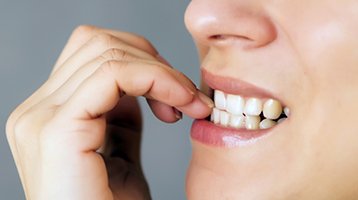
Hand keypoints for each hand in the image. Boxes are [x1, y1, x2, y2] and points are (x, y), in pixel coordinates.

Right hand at [6, 25, 212, 199]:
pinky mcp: (56, 130)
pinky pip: (113, 74)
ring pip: (107, 51)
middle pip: (98, 43)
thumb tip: (136, 84)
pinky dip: (156, 79)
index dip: (144, 62)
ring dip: (161, 71)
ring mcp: (40, 118)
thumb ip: (120, 114)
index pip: (93, 52)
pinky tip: (179, 104)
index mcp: (50, 114)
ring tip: (186, 104)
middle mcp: (36, 111)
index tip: (179, 95)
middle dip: (153, 61)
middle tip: (185, 96)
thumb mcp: (120, 151)